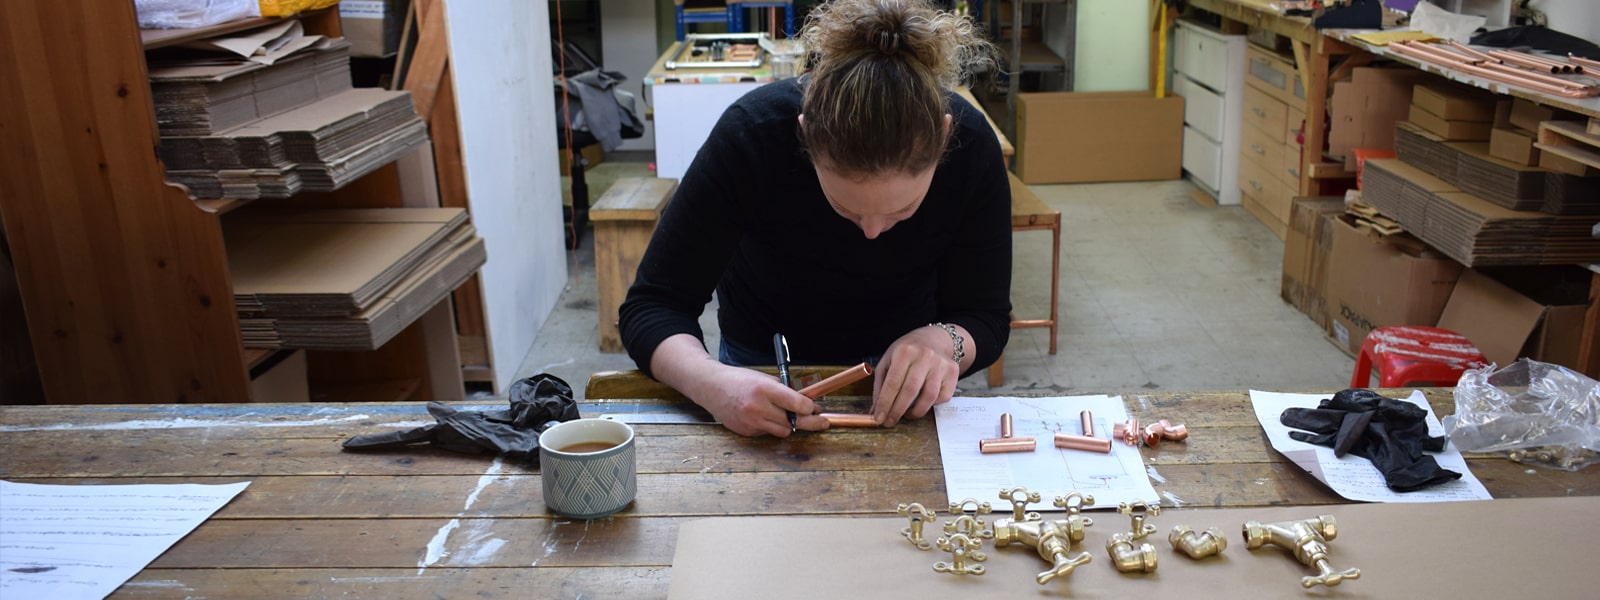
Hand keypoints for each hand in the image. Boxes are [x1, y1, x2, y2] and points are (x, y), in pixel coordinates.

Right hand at [648, 335, 827, 437]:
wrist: (711, 387)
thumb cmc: (739, 380)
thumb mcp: (764, 378)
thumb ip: (783, 390)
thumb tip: (805, 402)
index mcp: (764, 389)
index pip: (795, 403)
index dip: (810, 407)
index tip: (816, 408)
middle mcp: (757, 407)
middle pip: (793, 422)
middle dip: (810, 422)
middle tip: (822, 422)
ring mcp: (751, 422)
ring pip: (783, 431)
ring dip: (790, 425)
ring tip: (790, 416)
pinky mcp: (746, 431)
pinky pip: (768, 433)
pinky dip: (772, 427)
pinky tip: (766, 417)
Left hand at [870, 326, 962, 425]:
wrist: (933, 339)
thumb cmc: (907, 352)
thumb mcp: (888, 361)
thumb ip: (880, 386)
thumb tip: (875, 411)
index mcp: (904, 351)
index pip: (893, 383)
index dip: (885, 404)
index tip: (879, 418)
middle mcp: (924, 355)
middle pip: (910, 391)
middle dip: (897, 411)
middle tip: (889, 422)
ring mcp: (941, 363)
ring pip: (929, 397)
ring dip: (915, 412)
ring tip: (906, 415)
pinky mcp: (953, 371)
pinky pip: (943, 397)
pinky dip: (931, 405)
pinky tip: (922, 403)